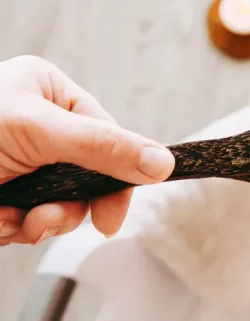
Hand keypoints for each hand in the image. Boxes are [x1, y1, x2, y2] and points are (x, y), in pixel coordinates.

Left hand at [0, 56, 174, 245]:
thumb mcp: (36, 131)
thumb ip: (103, 147)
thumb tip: (163, 161)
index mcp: (48, 92)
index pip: (107, 134)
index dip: (116, 175)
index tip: (112, 215)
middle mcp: (38, 125)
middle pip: (88, 173)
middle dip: (69, 204)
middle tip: (49, 219)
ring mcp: (21, 162)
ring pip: (62, 201)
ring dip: (42, 221)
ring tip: (14, 220)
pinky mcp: (4, 193)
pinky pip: (31, 218)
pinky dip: (15, 229)